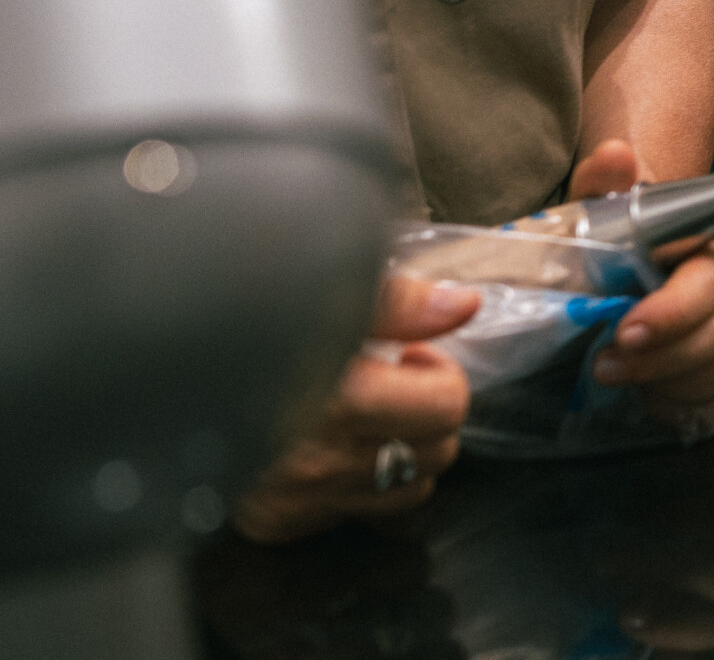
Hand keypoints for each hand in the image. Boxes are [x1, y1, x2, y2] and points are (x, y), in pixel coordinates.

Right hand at [229, 275, 479, 544]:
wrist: (151, 371)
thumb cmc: (239, 324)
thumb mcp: (321, 292)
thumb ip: (397, 302)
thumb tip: (461, 306)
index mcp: (338, 399)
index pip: (446, 407)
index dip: (437, 373)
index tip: (409, 355)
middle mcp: (318, 461)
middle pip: (436, 452)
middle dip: (427, 415)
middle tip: (391, 382)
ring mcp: (296, 499)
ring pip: (407, 492)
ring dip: (401, 453)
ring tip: (364, 415)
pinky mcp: (273, 521)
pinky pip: (352, 514)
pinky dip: (354, 483)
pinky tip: (326, 444)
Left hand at [571, 139, 713, 422]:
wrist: (612, 291)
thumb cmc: (606, 255)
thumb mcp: (592, 218)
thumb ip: (601, 185)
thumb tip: (616, 155)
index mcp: (701, 253)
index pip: (709, 283)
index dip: (673, 312)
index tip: (624, 330)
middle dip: (663, 355)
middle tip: (605, 364)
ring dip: (674, 381)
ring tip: (619, 380)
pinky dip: (691, 403)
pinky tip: (651, 398)